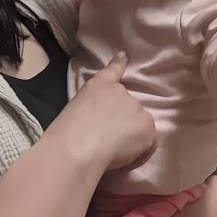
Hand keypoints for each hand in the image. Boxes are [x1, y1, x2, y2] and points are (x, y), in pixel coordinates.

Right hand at [52, 53, 156, 172]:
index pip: (113, 70)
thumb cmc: (68, 131)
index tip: (123, 56)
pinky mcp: (148, 126)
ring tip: (113, 152)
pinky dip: (140, 152)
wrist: (79, 145)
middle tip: (107, 140)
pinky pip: (148, 143)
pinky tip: (125, 160)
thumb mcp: (75, 110)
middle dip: (122, 122)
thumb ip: (91, 108)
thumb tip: (102, 120)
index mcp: (99, 85)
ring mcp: (137, 107)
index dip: (119, 63)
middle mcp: (121, 92)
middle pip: (128, 108)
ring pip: (139, 126)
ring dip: (130, 136)